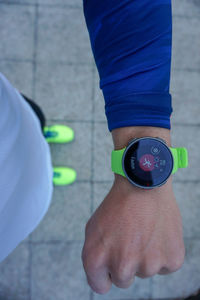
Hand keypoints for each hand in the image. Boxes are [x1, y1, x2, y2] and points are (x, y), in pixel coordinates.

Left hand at [81, 126, 184, 293]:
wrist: (143, 184)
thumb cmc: (117, 204)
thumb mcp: (94, 228)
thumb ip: (97, 256)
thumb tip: (107, 276)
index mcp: (96, 258)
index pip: (100, 286)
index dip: (105, 273)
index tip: (111, 262)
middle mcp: (121, 266)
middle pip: (123, 280)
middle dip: (125, 263)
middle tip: (129, 238)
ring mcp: (148, 265)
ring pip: (145, 271)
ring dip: (144, 256)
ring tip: (144, 230)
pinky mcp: (171, 260)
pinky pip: (164, 266)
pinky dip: (162, 252)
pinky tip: (157, 232)